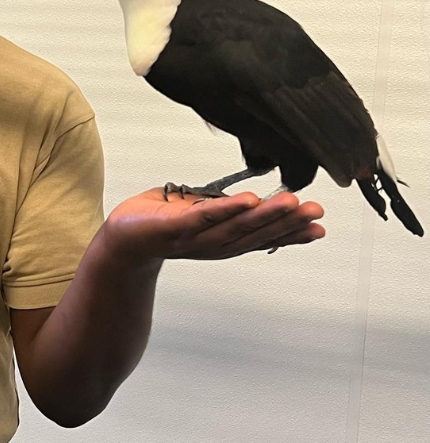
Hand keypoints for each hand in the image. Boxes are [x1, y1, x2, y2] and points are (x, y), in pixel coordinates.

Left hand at [102, 187, 324, 261]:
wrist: (123, 237)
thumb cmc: (163, 222)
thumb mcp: (204, 214)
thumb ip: (229, 210)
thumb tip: (257, 198)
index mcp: (225, 241)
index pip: (263, 237)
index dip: (292, 234)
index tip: (319, 227)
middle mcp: (214, 244)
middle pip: (256, 233)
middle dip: (287, 222)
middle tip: (314, 210)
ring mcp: (195, 238)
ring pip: (236, 227)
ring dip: (265, 215)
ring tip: (290, 202)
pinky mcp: (174, 228)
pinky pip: (203, 218)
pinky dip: (225, 210)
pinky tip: (247, 200)